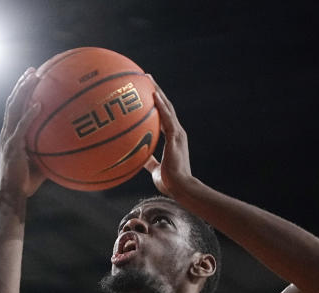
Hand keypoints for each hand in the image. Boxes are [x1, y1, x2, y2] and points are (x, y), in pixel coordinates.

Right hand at [0, 68, 46, 198]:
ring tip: (33, 78)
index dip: (20, 91)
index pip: (14, 107)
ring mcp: (8, 137)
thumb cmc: (28, 180)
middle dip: (21, 84)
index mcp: (11, 132)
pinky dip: (29, 114)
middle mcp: (7, 131)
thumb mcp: (42, 161)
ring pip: (14, 108)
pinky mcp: (12, 146)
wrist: (14, 193)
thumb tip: (72, 144)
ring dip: (23, 91)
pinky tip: (38, 104)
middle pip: (12, 101)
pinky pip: (21, 126)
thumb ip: (51, 149)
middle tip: (33, 70)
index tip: (31, 77)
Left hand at [144, 78, 194, 197]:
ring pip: (167, 107)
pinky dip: (160, 105)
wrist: (181, 188)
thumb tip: (138, 158)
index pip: (164, 117)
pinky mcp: (176, 136)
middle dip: (156, 92)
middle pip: (166, 107)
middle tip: (146, 79)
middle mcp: (177, 133)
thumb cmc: (169, 183)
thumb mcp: (155, 170)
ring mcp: (177, 133)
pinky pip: (167, 117)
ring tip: (147, 78)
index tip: (147, 95)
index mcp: (173, 139)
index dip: (156, 105)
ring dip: (157, 91)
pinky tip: (152, 94)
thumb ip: (149, 161)